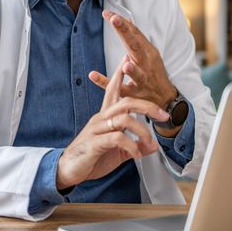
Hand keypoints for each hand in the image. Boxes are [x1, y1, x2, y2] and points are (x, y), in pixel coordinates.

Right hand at [55, 58, 168, 190]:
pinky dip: (133, 146)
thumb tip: (152, 146)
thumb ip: (134, 146)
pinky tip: (137, 155)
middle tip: (163, 114)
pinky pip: (118, 138)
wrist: (68, 170)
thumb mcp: (117, 151)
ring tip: (149, 144)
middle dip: (147, 105)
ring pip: (125, 119)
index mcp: (105, 117)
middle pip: (126, 102)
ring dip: (143, 131)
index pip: (112, 91)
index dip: (119, 75)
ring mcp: (97, 129)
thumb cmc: (91, 158)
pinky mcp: (95, 142)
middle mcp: (100, 119)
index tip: (126, 59)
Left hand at [88, 10, 179, 136]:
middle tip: (115, 20)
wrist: (165, 99)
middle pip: (135, 46)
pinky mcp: (134, 95)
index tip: (108, 13)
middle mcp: (146, 64)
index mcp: (148, 52)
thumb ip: (136, 39)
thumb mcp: (149, 53)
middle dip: (125, 33)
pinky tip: (93, 75)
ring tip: (126, 64)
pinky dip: (105, 82)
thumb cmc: (154, 72)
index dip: (123, 23)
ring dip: (132, 69)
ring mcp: (142, 81)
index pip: (135, 34)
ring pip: (136, 74)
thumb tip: (126, 20)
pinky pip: (119, 89)